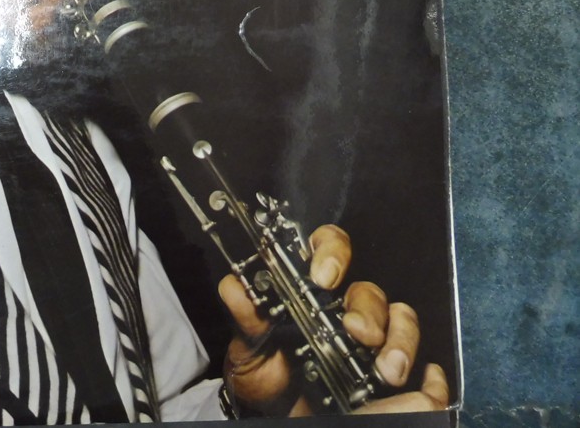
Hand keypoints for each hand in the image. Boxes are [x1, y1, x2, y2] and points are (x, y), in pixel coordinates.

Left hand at [217, 224, 449, 415]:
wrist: (275, 415)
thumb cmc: (263, 374)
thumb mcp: (248, 347)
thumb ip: (246, 318)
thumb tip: (234, 287)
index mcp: (309, 291)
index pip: (328, 250)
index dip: (332, 251)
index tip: (324, 276)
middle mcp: (344, 309)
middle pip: (369, 290)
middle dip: (369, 310)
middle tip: (358, 333)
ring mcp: (370, 340)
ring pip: (400, 319)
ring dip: (400, 339)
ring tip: (387, 370)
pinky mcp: (388, 370)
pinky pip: (420, 359)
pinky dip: (426, 368)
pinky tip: (420, 380)